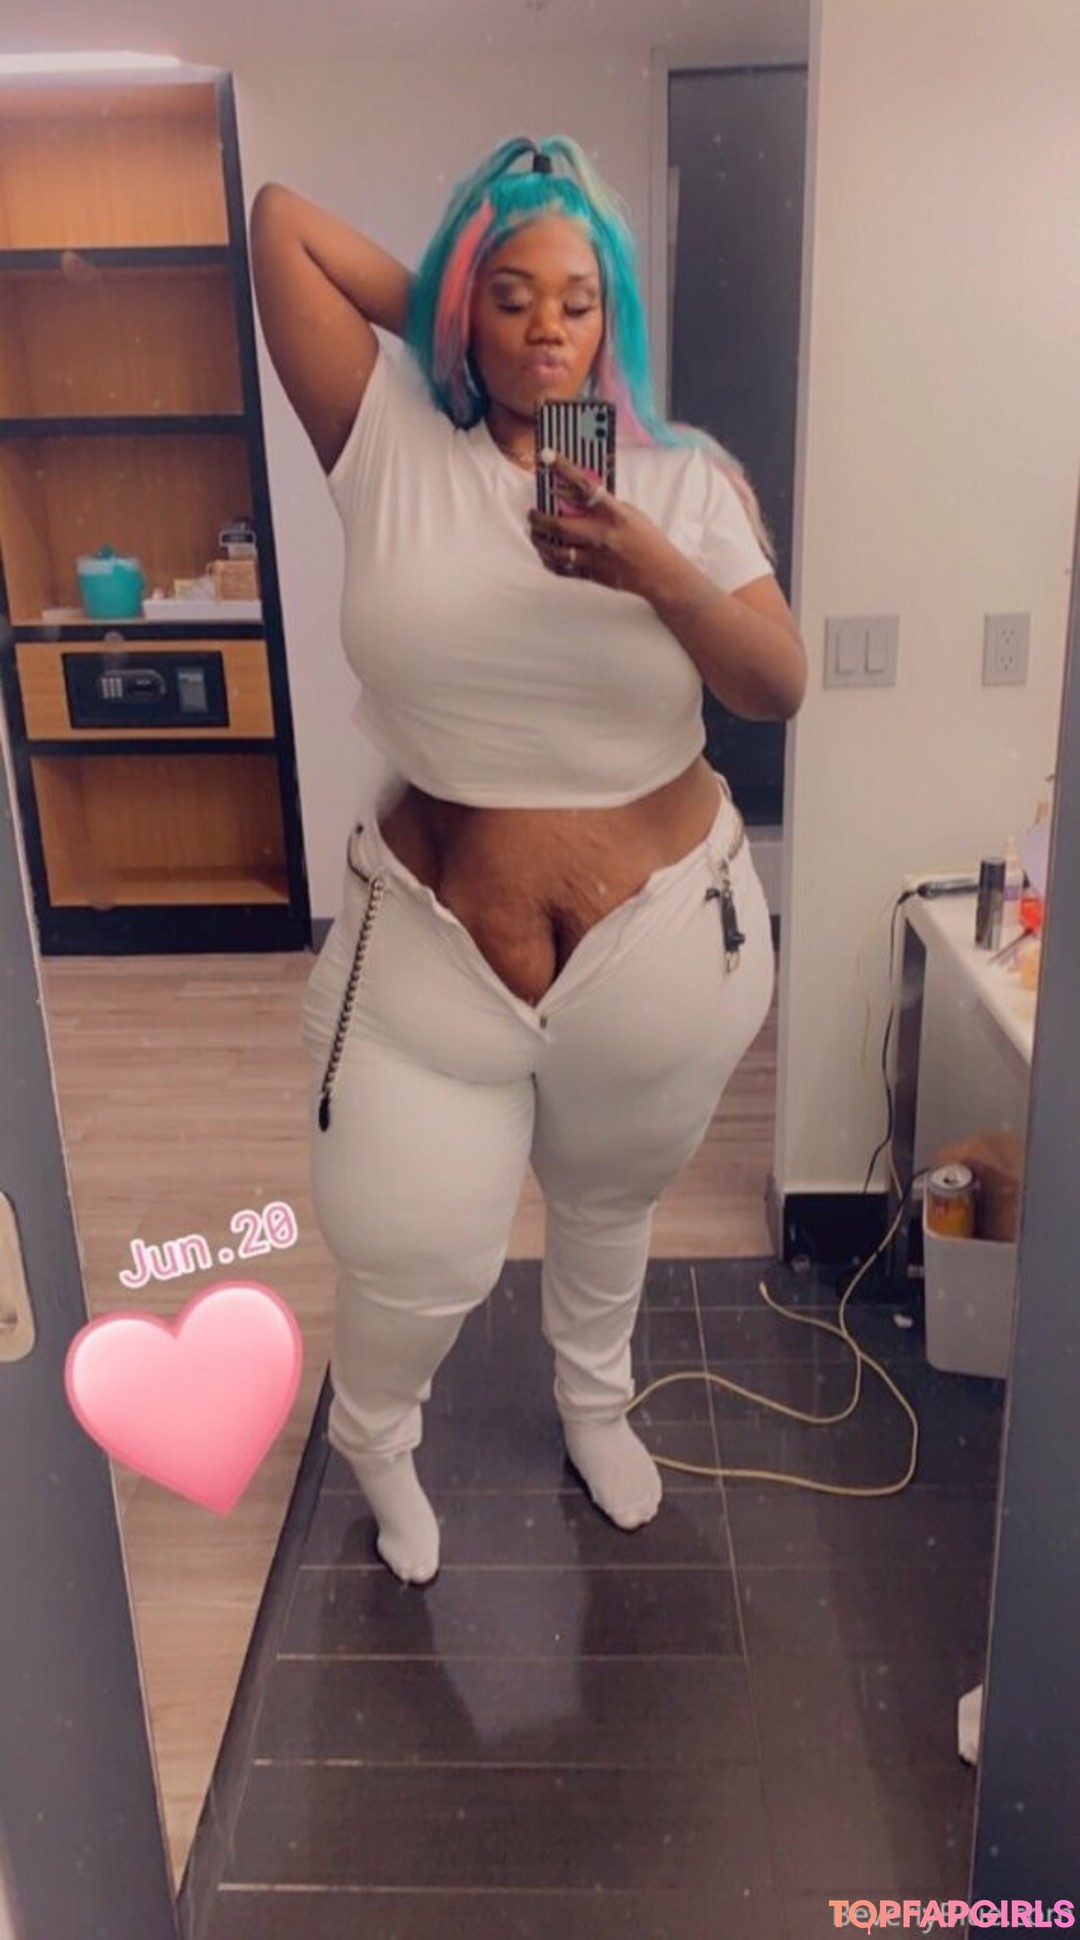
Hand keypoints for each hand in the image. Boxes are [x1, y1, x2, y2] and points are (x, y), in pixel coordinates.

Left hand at [527, 454, 675, 597]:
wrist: (659, 572)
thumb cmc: (646, 539)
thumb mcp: (629, 513)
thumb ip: (604, 505)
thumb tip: (577, 493)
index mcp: (613, 514)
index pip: (583, 486)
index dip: (564, 470)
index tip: (548, 457)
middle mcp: (601, 535)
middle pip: (559, 524)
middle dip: (539, 518)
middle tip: (532, 513)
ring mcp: (595, 557)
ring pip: (555, 550)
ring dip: (540, 540)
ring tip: (535, 533)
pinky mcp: (592, 574)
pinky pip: (562, 568)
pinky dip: (550, 560)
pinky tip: (546, 553)